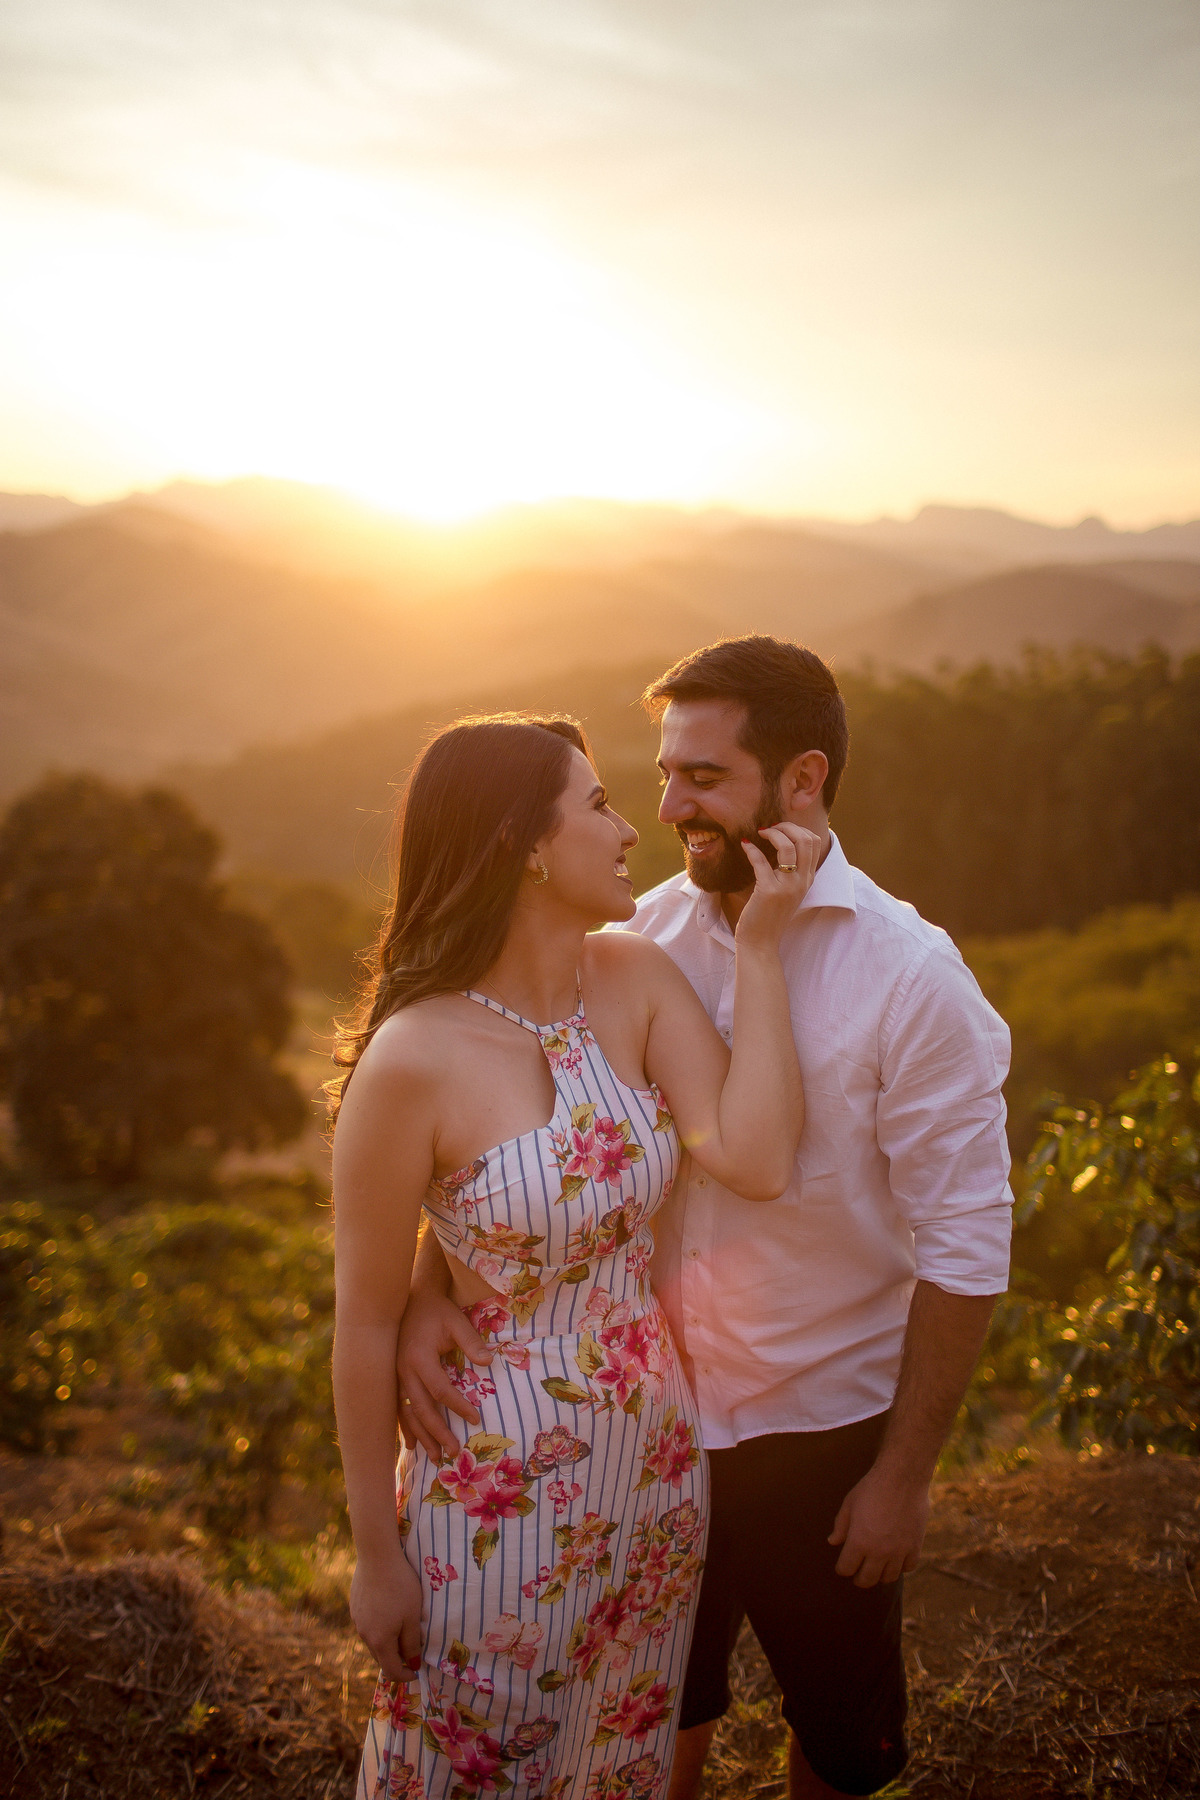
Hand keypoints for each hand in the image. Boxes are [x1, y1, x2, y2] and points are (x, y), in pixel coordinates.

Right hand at [350, 1552, 423, 1681]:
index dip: (405, 1675)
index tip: (417, 1670)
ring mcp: (357, 1620)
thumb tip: (413, 1664)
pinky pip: (367, 1624)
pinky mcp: (354, 1606)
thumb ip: (412, 1643)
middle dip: (397, 1658)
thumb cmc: (400, 1586)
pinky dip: (379, 1626)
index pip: (391, 1670)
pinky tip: (389, 1609)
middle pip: (381, 1656)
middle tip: (413, 1647)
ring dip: (387, 1641)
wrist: (376, 1555)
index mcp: (380, 1641)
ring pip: (373, 1640)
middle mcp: (364, 1634)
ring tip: (402, 1626)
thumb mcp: (412, 1616)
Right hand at [397, 1286, 494, 1459]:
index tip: (475, 1418)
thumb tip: (489, 1362)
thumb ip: (471, 1342)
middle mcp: (403, 1371)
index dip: (458, 1405)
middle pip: (421, 1409)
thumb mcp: (457, 1322)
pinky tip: (412, 1444)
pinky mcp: (394, 1379)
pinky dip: (406, 1427)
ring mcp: (395, 1377)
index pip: (440, 1390)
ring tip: (435, 1456)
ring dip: (421, 1436)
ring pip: (407, 1413)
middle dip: (437, 1432)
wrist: (412, 1299)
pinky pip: (398, 1409)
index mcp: (419, 1358)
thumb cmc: (437, 1311)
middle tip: (453, 1450)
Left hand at [735, 824, 821, 947]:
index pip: (814, 842)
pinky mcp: (768, 891)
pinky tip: (744, 845)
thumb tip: (778, 842)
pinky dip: (751, 849)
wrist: (761, 942)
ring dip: (773, 833)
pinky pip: (761, 861)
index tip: (780, 829)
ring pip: (788, 846)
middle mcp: (801, 881)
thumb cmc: (769, 915)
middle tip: (770, 828)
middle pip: (805, 839)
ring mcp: (787, 887)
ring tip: (760, 832)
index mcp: (807, 879)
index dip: (797, 828)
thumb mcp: (787, 891)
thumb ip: (788, 870)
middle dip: (786, 826)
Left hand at [828, 1463, 929, 1586]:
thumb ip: (841, 1526)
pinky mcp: (915, 1546)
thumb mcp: (849, 1504)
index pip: (846, 1569)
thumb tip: (832, 1542)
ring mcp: (898, 1551)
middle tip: (858, 1574)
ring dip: (880, 1575)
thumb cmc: (871, 1488)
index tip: (843, 1566)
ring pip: (888, 1578)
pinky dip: (901, 1566)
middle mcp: (878, 1552)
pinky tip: (896, 1559)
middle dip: (859, 1578)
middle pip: (867, 1580)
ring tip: (877, 1568)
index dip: (842, 1569)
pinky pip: (908, 1568)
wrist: (902, 1477)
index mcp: (858, 1541)